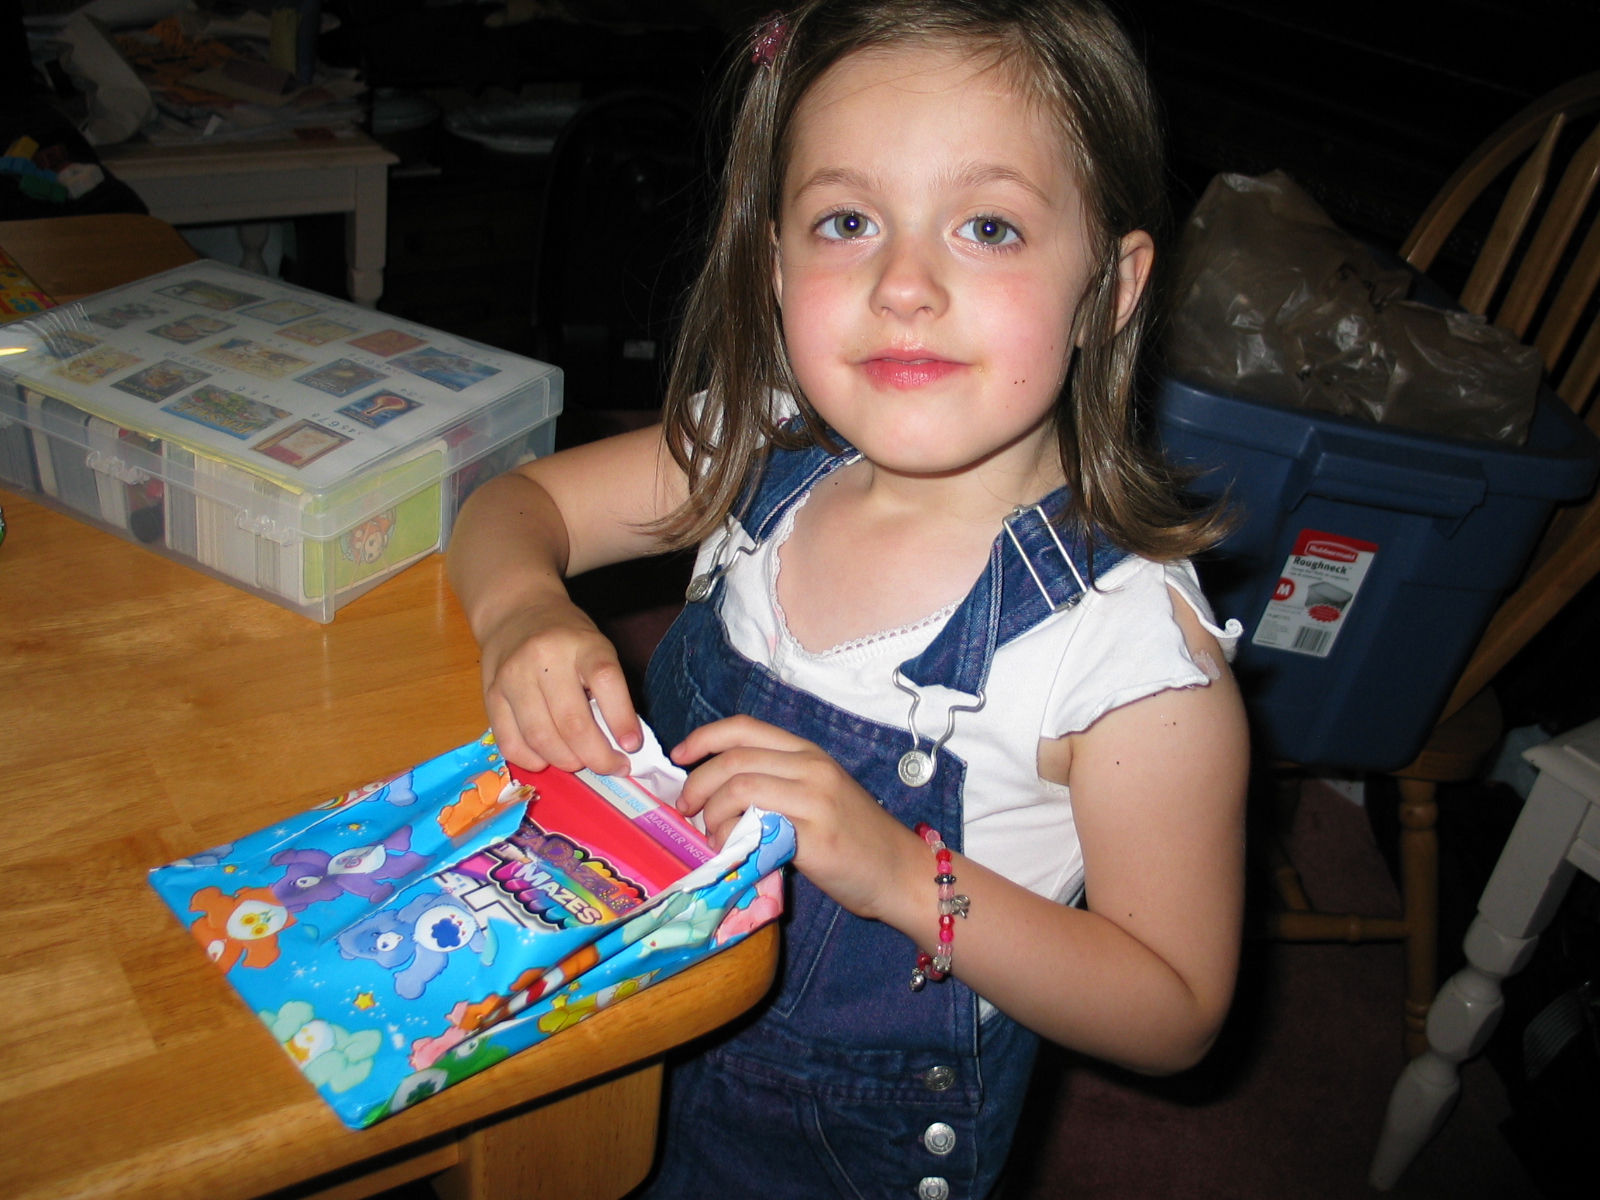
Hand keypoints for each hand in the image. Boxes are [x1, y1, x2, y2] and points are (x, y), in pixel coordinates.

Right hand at [479, 599, 639, 774]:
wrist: (516, 612)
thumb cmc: (567, 637)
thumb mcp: (597, 648)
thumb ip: (609, 689)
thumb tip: (622, 743)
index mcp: (582, 644)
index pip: (605, 681)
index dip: (621, 719)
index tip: (632, 746)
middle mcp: (545, 659)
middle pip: (572, 722)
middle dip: (597, 757)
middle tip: (612, 766)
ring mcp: (513, 678)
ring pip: (541, 739)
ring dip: (567, 762)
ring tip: (581, 762)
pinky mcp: (491, 696)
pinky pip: (511, 743)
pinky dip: (534, 761)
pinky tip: (548, 758)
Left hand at [671, 715, 923, 919]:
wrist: (901, 872)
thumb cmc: (856, 838)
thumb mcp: (816, 796)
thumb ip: (775, 785)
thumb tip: (716, 794)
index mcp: (807, 752)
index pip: (744, 728)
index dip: (703, 738)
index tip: (677, 757)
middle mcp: (810, 766)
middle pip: (732, 759)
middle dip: (696, 784)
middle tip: (685, 810)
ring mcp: (814, 797)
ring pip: (738, 787)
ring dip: (711, 813)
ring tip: (710, 836)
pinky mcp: (814, 833)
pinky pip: (756, 823)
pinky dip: (729, 836)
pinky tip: (730, 851)